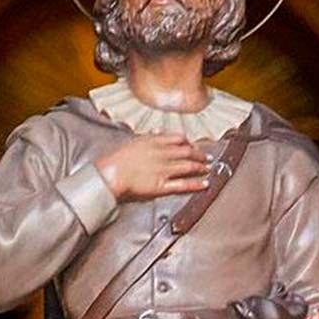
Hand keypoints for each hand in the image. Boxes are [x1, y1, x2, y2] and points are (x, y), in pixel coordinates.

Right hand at [94, 133, 209, 201]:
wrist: (110, 174)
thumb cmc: (117, 159)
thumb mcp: (133, 141)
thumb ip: (148, 137)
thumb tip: (156, 132)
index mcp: (154, 142)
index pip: (178, 139)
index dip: (189, 142)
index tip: (193, 145)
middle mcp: (162, 154)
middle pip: (187, 152)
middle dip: (199, 154)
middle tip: (206, 157)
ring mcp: (163, 170)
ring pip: (188, 167)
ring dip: (200, 167)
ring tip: (207, 169)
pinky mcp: (162, 186)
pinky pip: (183, 184)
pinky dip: (196, 184)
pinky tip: (204, 184)